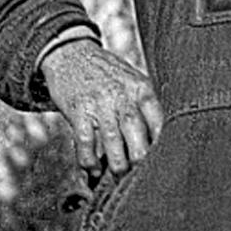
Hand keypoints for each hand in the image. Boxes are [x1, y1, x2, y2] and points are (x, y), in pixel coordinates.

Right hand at [42, 34, 165, 174]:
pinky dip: (89, 160)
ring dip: (117, 165)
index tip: (161, 163)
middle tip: (140, 176)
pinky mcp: (78, 110)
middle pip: (138, 133)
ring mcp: (99, 103)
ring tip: (118, 177)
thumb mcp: (131, 80)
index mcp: (141, 89)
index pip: (159, 122)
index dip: (162, 147)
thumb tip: (156, 142)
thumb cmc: (104, 73)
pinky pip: (85, 141)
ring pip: (113, 141)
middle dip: (140, 160)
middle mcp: (122, 95)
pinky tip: (93, 169)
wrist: (69, 53)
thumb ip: (144, 106)